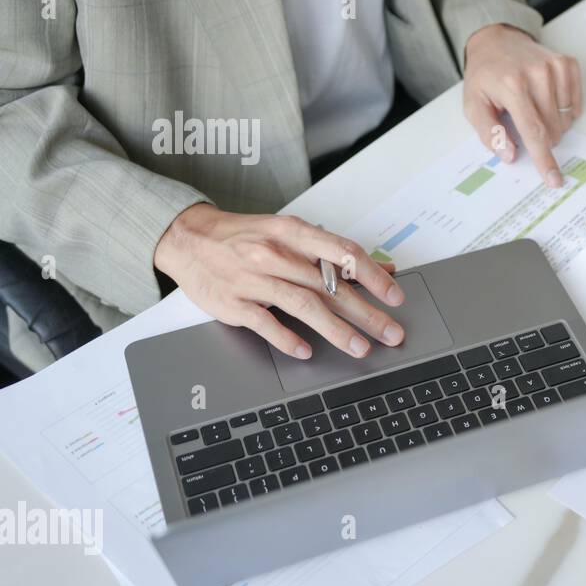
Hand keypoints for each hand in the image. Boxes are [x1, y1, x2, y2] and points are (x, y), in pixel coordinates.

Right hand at [154, 204, 405, 359]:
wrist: (189, 239)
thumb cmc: (247, 237)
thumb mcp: (292, 234)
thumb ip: (336, 253)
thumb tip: (384, 268)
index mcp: (293, 233)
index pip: (343, 252)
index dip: (373, 276)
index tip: (395, 297)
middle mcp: (275, 254)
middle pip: (329, 286)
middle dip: (366, 313)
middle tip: (391, 333)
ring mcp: (253, 279)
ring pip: (303, 305)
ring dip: (335, 330)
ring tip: (361, 348)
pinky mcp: (233, 302)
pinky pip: (264, 323)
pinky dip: (287, 338)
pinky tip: (306, 352)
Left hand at [462, 23, 581, 188]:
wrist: (497, 41)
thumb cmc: (485, 76)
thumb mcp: (474, 105)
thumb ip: (489, 132)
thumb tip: (509, 154)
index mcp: (512, 85)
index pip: (533, 131)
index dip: (544, 159)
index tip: (554, 179)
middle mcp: (537, 74)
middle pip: (552, 129)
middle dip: (541, 138)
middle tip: (523, 122)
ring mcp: (555, 67)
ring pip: (565, 119)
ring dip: (552, 123)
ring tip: (533, 107)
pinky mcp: (567, 64)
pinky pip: (575, 104)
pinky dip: (563, 110)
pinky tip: (546, 99)